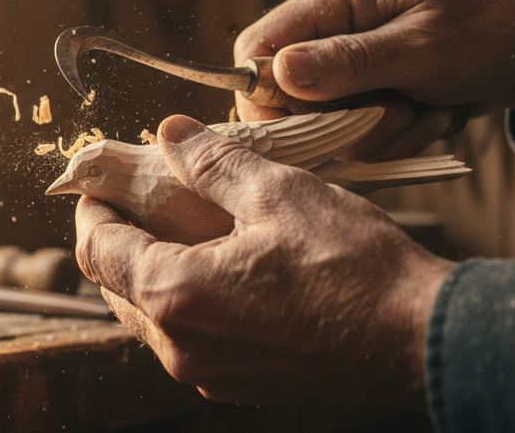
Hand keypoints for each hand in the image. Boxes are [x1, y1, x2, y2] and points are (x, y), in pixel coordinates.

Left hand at [74, 114, 453, 408]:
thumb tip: (168, 133)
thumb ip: (210, 163)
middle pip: (115, 285)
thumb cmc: (353, 266)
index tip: (101, 181)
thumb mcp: (277, 193)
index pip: (98, 249)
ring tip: (177, 225)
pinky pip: (185, 337)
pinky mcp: (239, 381)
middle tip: (138, 197)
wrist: (421, 340)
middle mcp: (180, 345)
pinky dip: (183, 297)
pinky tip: (215, 265)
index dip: (92, 208)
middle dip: (117, 237)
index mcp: (177, 295)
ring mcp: (209, 372)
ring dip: (149, 268)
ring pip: (148, 314)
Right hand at [234, 0, 514, 160]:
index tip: (299, 127)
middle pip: (284, 95)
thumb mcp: (421, 47)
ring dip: (376, 131)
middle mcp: (328, 29)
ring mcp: (344, 65)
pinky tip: (428, 114)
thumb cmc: (486, 32)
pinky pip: (353, 136)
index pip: (256, 47)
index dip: (263, 95)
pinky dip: (393, 137)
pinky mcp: (362, 94)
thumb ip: (348, 61)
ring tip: (423, 109)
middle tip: (396, 108)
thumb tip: (277, 75)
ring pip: (321, 124)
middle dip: (339, 118)